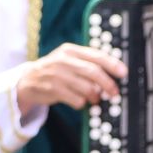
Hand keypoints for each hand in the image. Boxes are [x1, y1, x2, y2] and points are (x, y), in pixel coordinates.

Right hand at [13, 44, 127, 115]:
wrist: (28, 80)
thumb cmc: (55, 70)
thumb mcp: (68, 59)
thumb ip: (87, 62)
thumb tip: (112, 72)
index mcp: (70, 50)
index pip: (96, 55)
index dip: (112, 64)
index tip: (123, 73)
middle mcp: (63, 60)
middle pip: (93, 72)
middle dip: (108, 84)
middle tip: (114, 92)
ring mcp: (57, 75)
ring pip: (86, 88)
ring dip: (95, 96)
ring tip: (95, 99)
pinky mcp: (53, 90)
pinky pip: (77, 100)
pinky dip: (82, 103)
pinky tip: (80, 101)